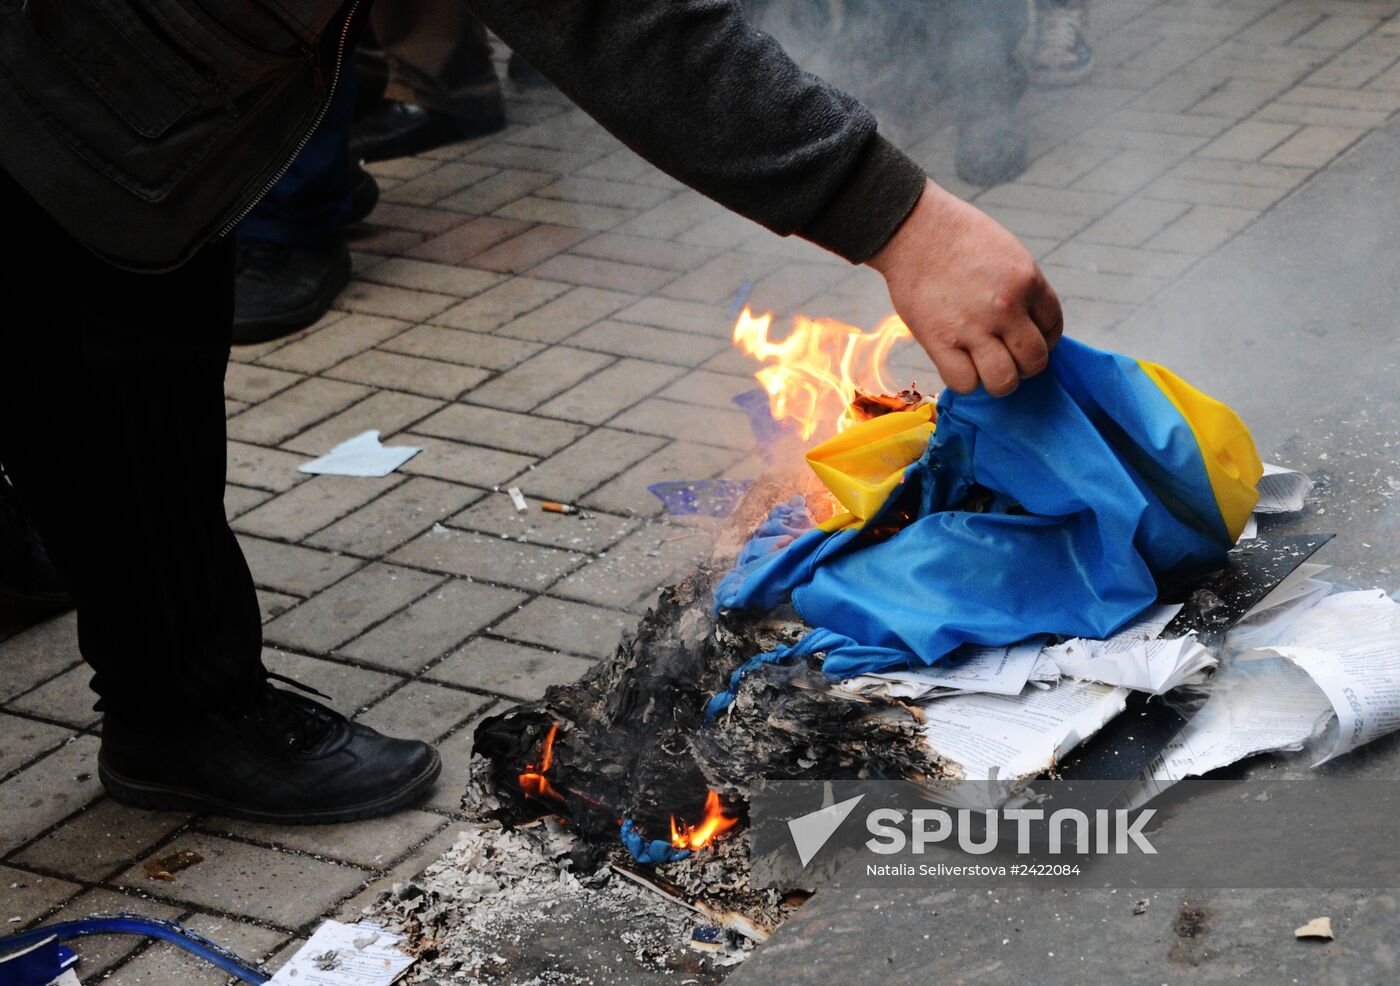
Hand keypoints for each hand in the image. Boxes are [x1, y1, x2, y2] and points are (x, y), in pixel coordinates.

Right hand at [868, 179, 1062, 396]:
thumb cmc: (958, 238)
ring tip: (986, 369)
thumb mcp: (1007, 254)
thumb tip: (1026, 327)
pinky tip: (960, 366)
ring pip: (1004, 381)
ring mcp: (973, 328)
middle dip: (1025, 365)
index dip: (1044, 339)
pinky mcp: (940, 342)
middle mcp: (1006, 308)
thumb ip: (1022, 290)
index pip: (1054, 327)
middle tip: (1008, 357)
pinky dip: (966, 382)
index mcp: (1027, 281)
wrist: (915, 229)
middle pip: (1034, 361)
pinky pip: (964, 383)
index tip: (1027, 339)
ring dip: (999, 381)